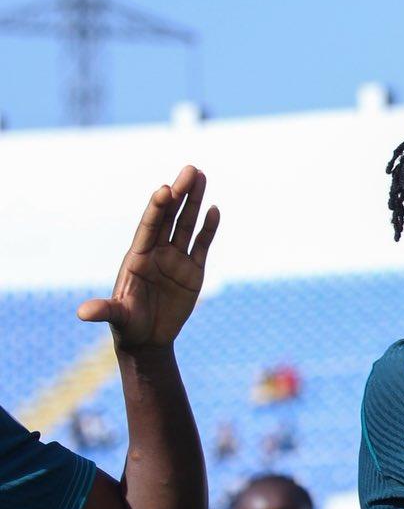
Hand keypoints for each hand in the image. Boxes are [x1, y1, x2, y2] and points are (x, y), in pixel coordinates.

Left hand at [78, 166, 220, 350]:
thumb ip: (104, 310)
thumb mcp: (117, 317)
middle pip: (170, 218)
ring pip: (187, 225)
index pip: (149, 227)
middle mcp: (157, 253)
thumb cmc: (128, 326)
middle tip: (191, 170)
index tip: (165, 189)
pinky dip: (208, 228)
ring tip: (201, 176)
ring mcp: (176, 260)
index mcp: (137, 258)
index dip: (157, 208)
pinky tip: (214, 209)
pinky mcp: (193, 271)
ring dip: (195, 201)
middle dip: (180, 194)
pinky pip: (202, 245)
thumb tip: (83, 313)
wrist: (147, 339)